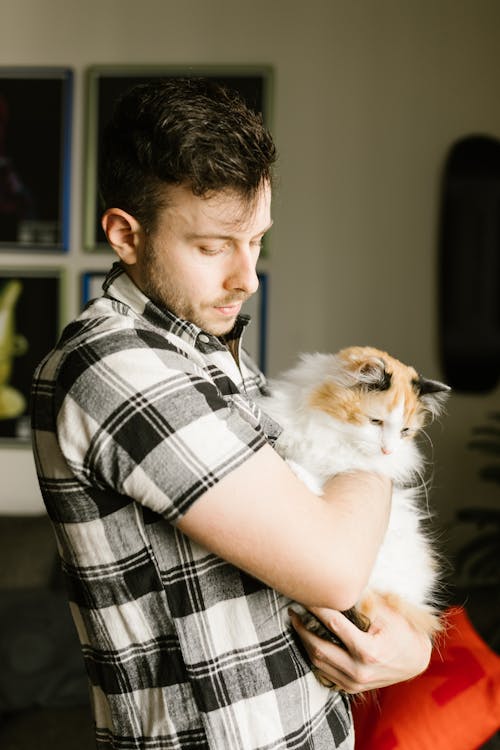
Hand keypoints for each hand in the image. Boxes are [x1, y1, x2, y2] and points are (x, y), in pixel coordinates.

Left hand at [289, 594, 431, 692]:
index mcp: (367, 651)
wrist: (416, 660)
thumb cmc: (403, 632)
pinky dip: (313, 655)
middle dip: (302, 628)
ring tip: (297, 623)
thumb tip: (342, 585)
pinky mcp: (351, 688)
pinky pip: (324, 672)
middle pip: (318, 647)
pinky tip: (308, 640)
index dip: (317, 607)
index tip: (306, 595)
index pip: (333, 624)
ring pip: (318, 661)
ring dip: (304, 641)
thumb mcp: (389, 614)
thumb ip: (365, 601)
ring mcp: (354, 683)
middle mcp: (358, 671)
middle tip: (292, 611)